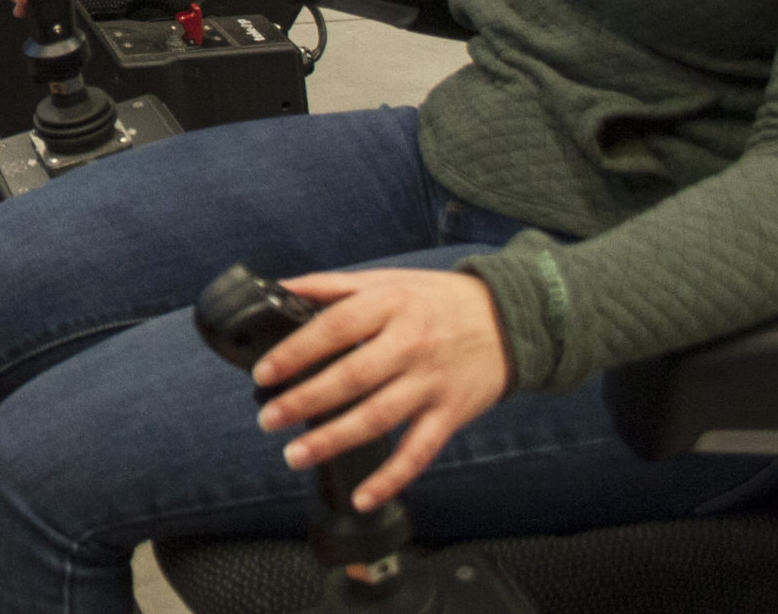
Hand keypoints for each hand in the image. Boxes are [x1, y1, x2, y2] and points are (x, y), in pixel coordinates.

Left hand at [250, 269, 512, 512]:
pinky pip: (419, 452)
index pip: (334, 328)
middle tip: (268, 419)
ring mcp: (432, 382)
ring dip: (333, 440)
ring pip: (378, 418)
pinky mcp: (451, 413)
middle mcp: (411, 344)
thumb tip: (281, 288)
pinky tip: (363, 496)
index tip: (264, 373)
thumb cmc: (439, 299)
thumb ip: (333, 285)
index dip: (296, 352)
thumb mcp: (388, 279)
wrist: (513, 318)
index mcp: (390, 305)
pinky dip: (391, 478)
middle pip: (351, 377)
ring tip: (294, 455)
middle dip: (303, 402)